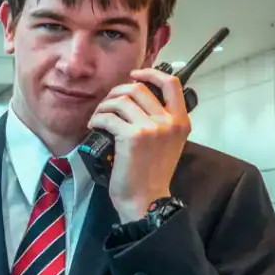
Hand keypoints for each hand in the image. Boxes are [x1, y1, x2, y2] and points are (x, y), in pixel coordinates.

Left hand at [88, 67, 190, 221]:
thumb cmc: (152, 175)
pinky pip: (108, 116)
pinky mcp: (131, 136)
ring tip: (98, 116)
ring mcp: (151, 127)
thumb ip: (161, 121)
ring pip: (121, 100)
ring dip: (104, 105)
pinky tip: (93, 125)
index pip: (172, 83)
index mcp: (181, 121)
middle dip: (117, 91)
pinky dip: (97, 118)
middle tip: (108, 103)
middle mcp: (169, 121)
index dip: (150, 73)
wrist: (146, 200)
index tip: (134, 75)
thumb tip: (138, 97)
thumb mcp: (168, 144)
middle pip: (139, 88)